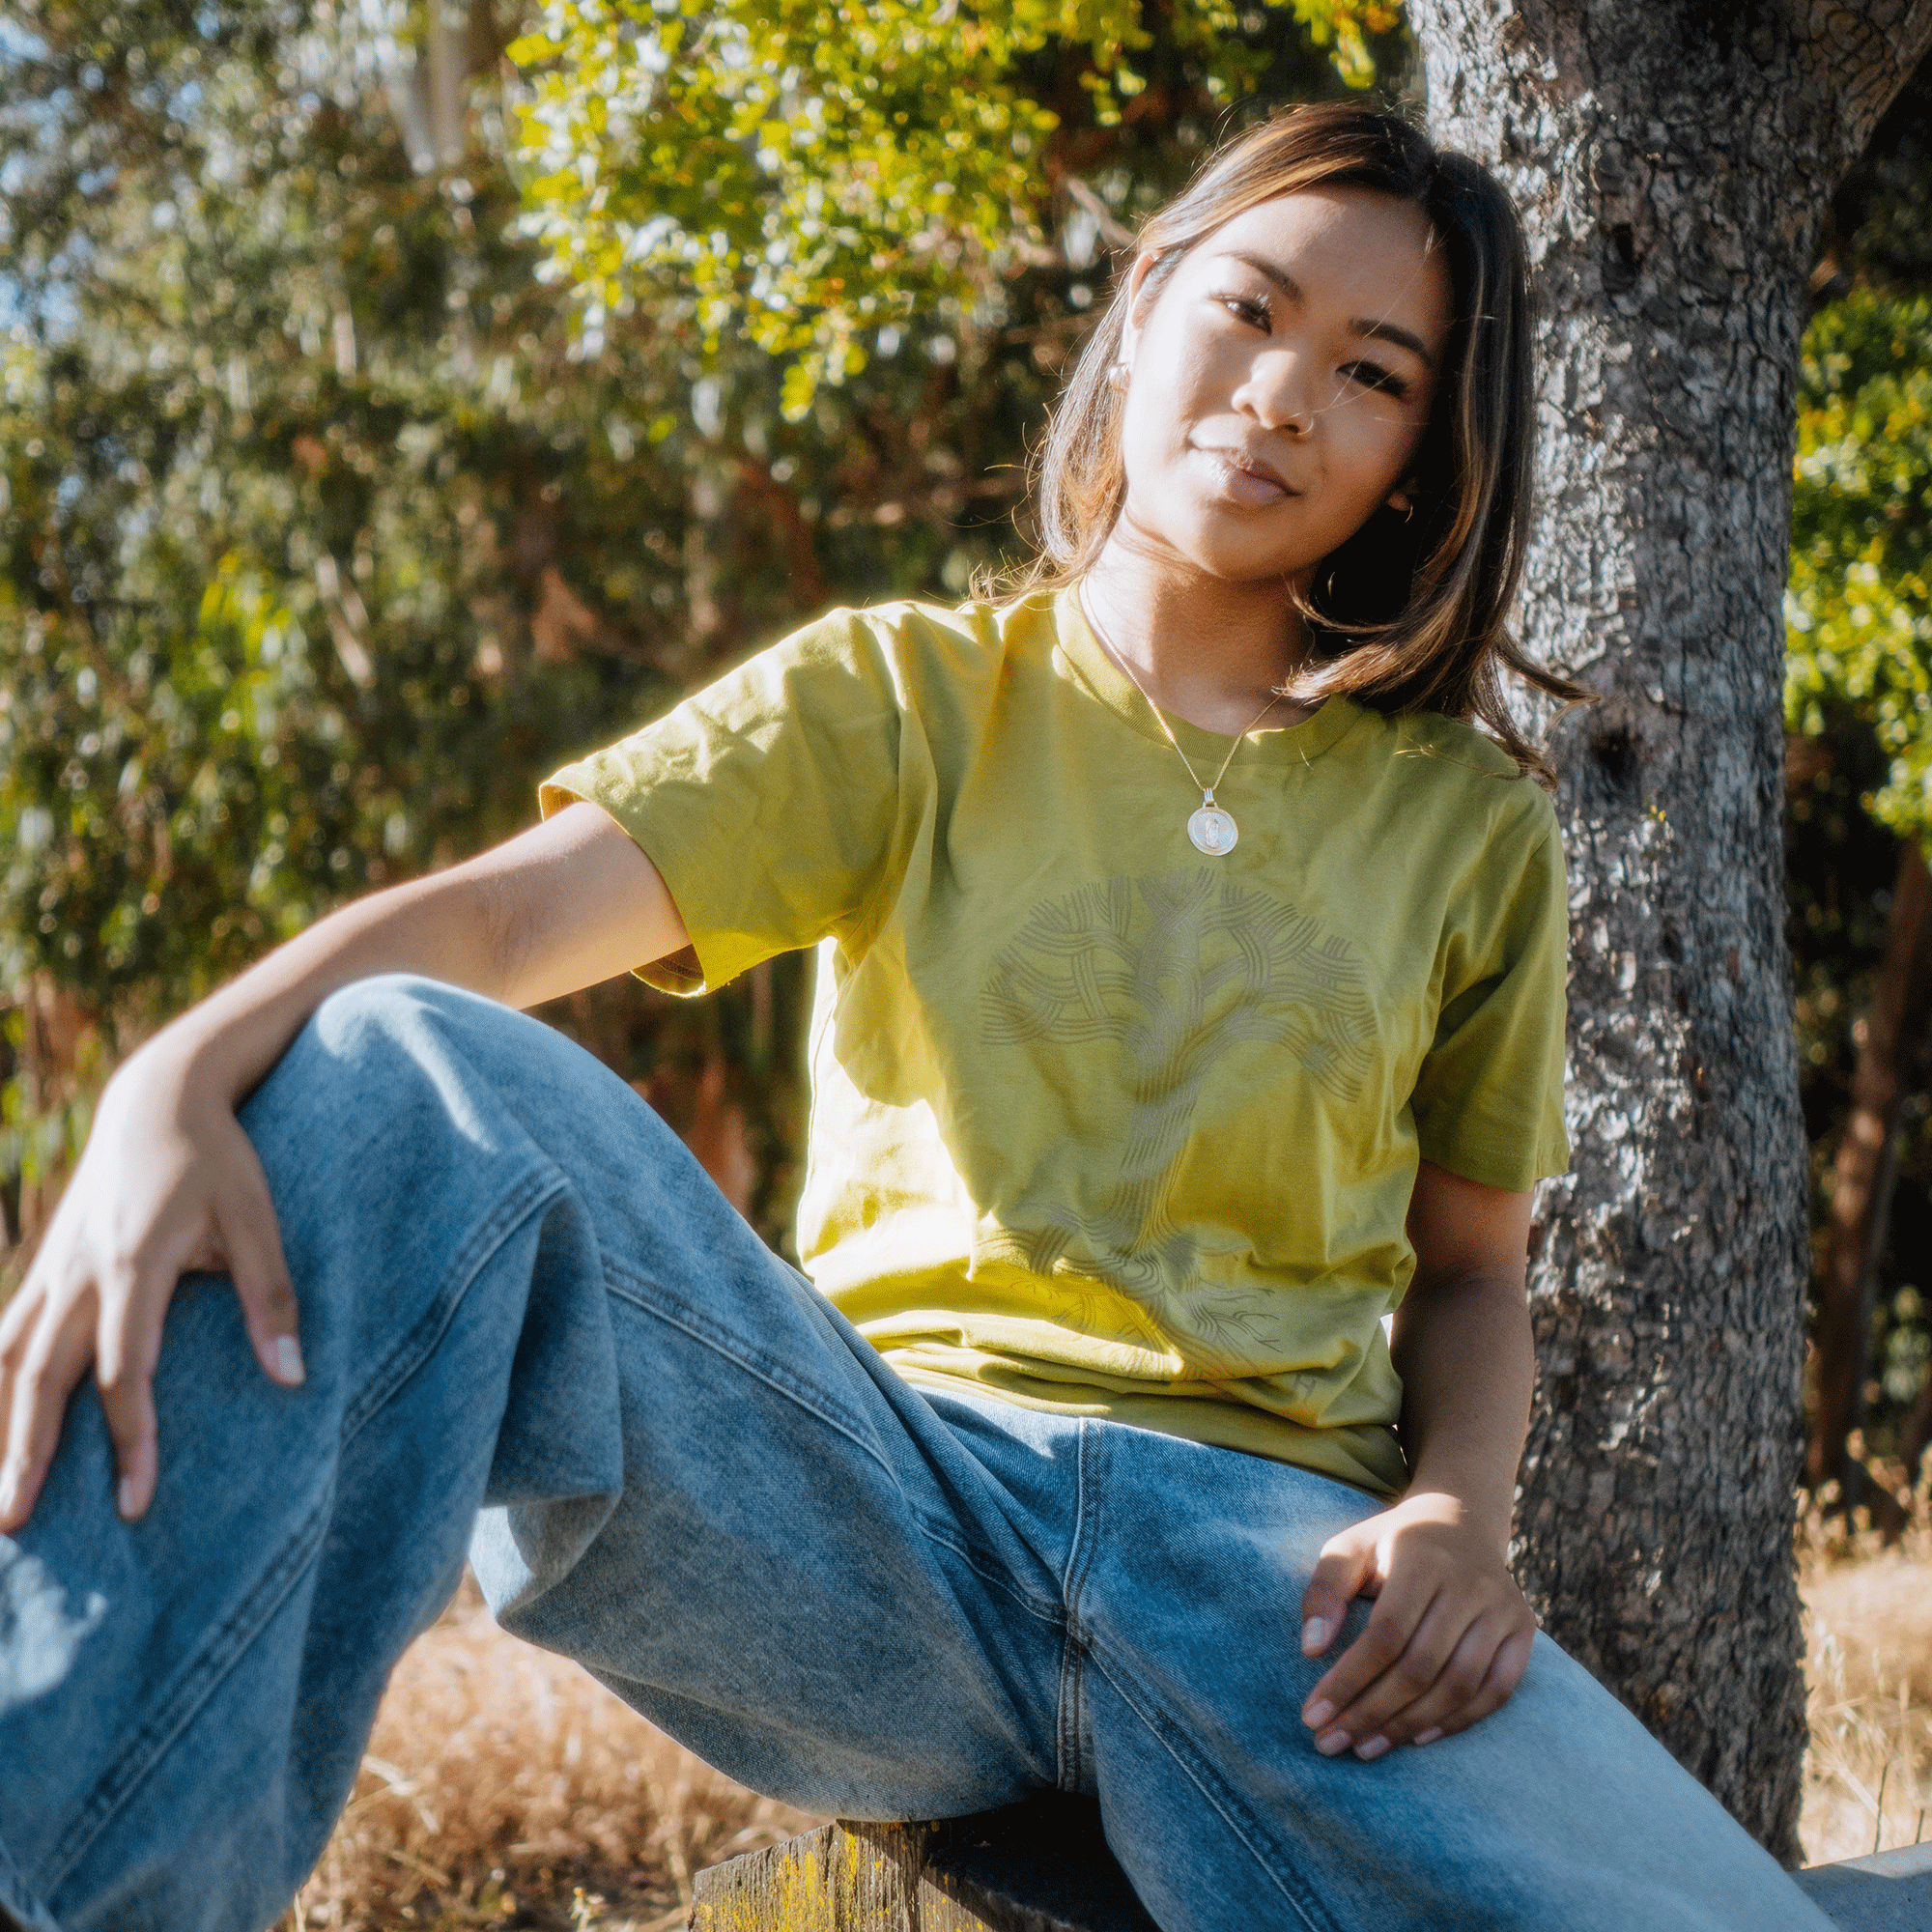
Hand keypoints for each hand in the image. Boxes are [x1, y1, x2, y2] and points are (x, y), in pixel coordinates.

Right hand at [0, 1037, 300, 1531]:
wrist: (158, 1095)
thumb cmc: (219, 1159)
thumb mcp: (257, 1217)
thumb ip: (273, 1295)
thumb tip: (292, 1377)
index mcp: (136, 1262)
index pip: (126, 1369)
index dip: (130, 1439)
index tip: (135, 1502)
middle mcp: (80, 1270)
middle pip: (41, 1376)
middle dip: (28, 1454)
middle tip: (16, 1525)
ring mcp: (53, 1266)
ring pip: (5, 1359)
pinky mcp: (44, 1264)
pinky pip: (3, 1334)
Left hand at [1297, 1489, 1534, 1760]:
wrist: (1460, 1519)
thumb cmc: (1391, 1543)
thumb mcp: (1350, 1548)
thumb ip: (1324, 1590)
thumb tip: (1311, 1650)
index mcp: (1423, 1558)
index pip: (1385, 1634)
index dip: (1348, 1680)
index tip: (1312, 1715)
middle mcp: (1470, 1583)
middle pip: (1420, 1666)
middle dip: (1370, 1712)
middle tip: (1331, 1743)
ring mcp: (1503, 1608)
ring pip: (1458, 1685)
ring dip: (1408, 1725)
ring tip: (1365, 1747)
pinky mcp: (1523, 1630)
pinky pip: (1496, 1690)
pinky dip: (1458, 1721)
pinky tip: (1417, 1738)